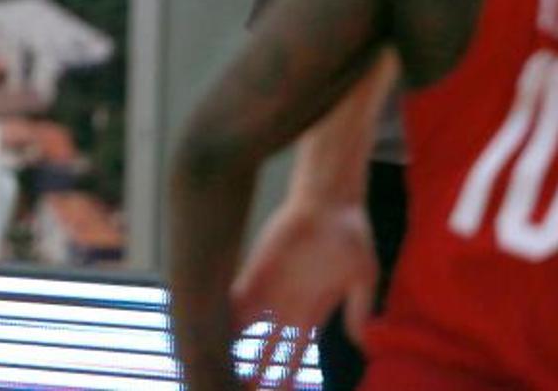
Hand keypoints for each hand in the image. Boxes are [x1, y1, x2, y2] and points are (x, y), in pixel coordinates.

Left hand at [231, 198, 376, 387]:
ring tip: (217, 370)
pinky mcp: (256, 269)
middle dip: (256, 372)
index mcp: (313, 311)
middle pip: (267, 348)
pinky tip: (210, 334)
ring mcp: (270, 287)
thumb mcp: (362, 278)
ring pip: (247, 327)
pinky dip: (224, 316)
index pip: (296, 354)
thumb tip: (363, 344)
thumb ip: (358, 310)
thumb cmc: (351, 236)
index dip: (288, 375)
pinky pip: (236, 297)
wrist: (329, 201)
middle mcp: (287, 304)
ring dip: (234, 349)